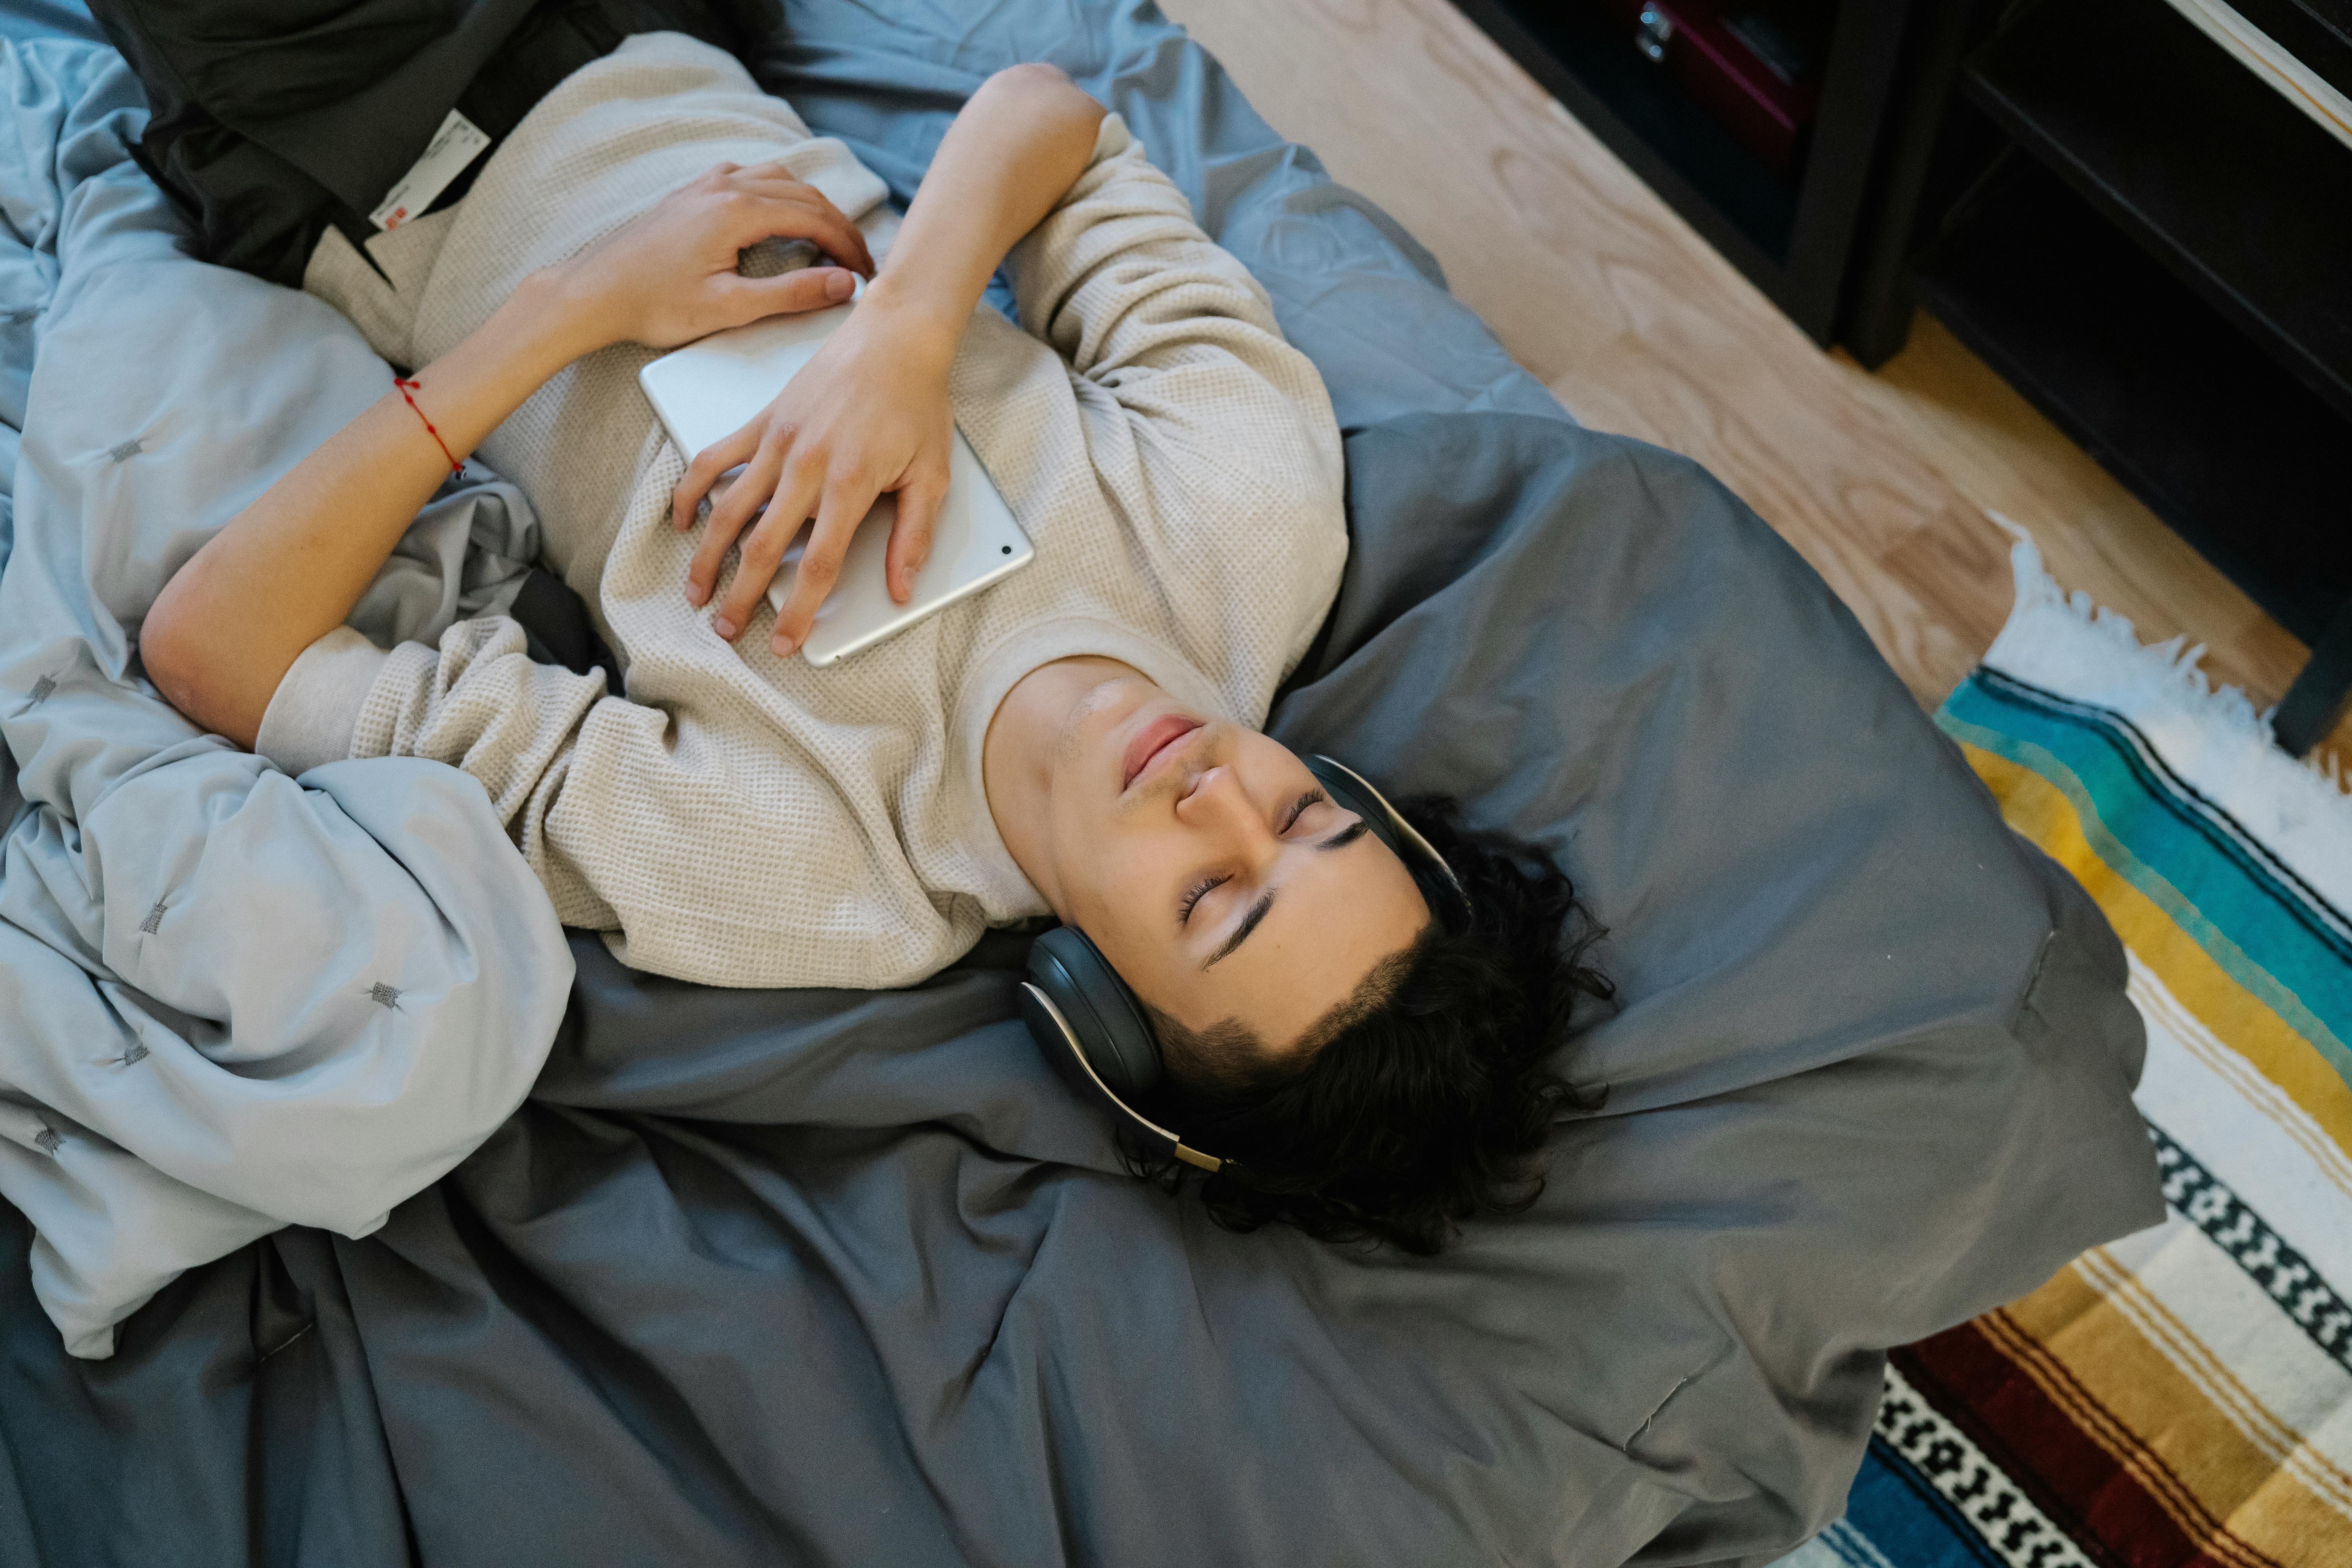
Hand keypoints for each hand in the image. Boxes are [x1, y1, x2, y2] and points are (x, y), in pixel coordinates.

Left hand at [553, 161, 875, 350]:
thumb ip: (791, 294)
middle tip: (859, 261)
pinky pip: (748, 176)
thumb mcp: (730, 308)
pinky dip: (778, 192)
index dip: (849, 246)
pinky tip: (778, 214)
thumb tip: (844, 285)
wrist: (593, 291)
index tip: (867, 273)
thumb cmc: (653, 304)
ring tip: (829, 238)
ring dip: (810, 205)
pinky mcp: (691, 193)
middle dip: (838, 227)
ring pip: (778, 178)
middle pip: (803, 194)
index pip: (814, 219)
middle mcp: (724, 186)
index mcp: (737, 211)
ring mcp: (705, 185)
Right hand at [672, 291, 959, 653]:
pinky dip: (690, 490)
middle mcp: (806, 465)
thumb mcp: (931, 475)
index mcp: (849, 484)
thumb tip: (900, 589)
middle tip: (726, 629)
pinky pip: (715, 459)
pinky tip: (680, 520)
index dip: (799, 610)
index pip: (818, 564)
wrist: (895, 337)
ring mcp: (777, 442)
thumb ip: (913, 536)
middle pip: (763, 546)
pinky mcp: (761, 421)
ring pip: (728, 509)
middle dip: (741, 595)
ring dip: (708, 556)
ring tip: (696, 592)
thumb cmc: (916, 402)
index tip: (785, 641)